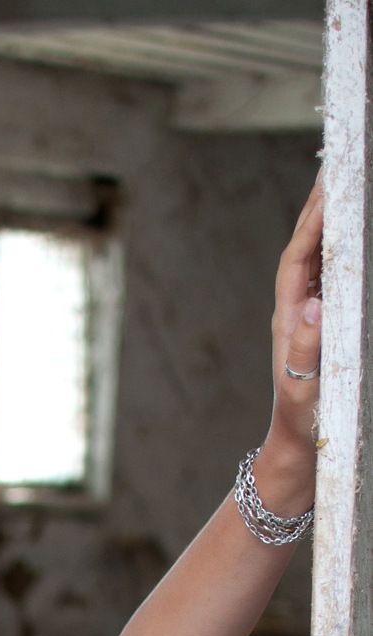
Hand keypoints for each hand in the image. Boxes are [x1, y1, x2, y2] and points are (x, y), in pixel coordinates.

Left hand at [264, 174, 322, 481]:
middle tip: (340, 168)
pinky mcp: (325, 334)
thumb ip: (307, 350)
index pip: (299, 256)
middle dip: (323, 209)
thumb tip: (314, 305)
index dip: (313, 219)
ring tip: (349, 192)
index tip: (329, 183)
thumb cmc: (301, 428)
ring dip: (334, 229)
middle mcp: (298, 313)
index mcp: (289, 319)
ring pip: (323, 264)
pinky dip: (344, 261)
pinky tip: (356, 246)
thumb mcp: (304, 391)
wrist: (297, 458)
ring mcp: (311, 322)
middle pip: (309, 249)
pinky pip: (335, 286)